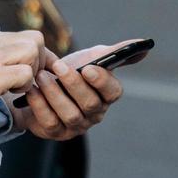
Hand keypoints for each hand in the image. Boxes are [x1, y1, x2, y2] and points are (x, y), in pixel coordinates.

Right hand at [0, 30, 44, 135]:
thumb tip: (28, 57)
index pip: (28, 35)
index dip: (37, 56)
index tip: (32, 73)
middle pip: (35, 39)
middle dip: (39, 62)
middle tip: (25, 80)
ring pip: (32, 51)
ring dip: (31, 72)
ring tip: (15, 86)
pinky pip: (25, 73)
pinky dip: (24, 86)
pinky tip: (9, 93)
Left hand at [14, 41, 128, 140]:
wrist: (40, 84)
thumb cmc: (71, 69)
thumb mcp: (92, 57)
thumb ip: (117, 51)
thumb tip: (145, 45)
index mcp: (107, 95)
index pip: (113, 92)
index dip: (102, 81)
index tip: (88, 68)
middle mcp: (95, 113)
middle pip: (90, 104)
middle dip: (73, 85)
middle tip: (58, 66)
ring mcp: (76, 126)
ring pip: (70, 115)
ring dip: (54, 94)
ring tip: (41, 76)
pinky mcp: (55, 133)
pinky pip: (49, 122)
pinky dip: (40, 105)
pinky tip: (32, 90)